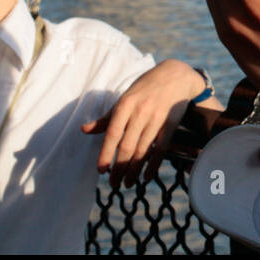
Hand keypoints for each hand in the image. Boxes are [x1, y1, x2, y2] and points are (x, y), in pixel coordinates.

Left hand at [81, 59, 206, 189]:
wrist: (175, 75)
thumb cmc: (145, 88)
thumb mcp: (125, 98)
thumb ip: (107, 117)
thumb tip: (84, 130)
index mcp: (125, 104)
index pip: (112, 134)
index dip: (106, 154)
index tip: (101, 170)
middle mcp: (140, 111)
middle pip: (127, 146)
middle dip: (119, 168)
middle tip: (114, 184)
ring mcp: (156, 118)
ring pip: (143, 150)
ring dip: (134, 170)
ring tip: (128, 184)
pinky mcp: (170, 123)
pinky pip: (161, 148)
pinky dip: (153, 164)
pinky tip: (147, 176)